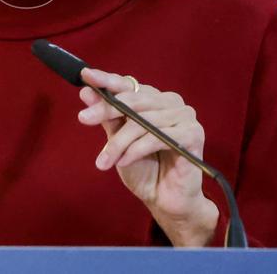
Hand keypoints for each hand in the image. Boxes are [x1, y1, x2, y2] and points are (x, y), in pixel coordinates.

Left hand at [77, 67, 219, 246]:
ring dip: (119, 142)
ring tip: (104, 160)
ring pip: (142, 122)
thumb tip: (86, 92)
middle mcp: (170, 102)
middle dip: (105, 109)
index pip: (127, 84)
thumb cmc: (143, 168)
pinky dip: (136, 150)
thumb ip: (106, 117)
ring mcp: (184, 116)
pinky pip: (156, 137)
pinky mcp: (193, 134)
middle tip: (83, 118)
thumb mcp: (118, 141)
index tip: (85, 76)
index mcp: (153, 99)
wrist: (164, 200)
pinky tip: (124, 161)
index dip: (106, 79)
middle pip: (133, 100)